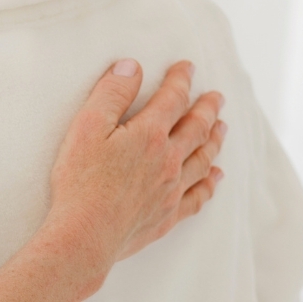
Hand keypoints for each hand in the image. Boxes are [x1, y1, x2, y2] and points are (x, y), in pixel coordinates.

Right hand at [0, 60, 225, 301]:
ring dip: (214, 140)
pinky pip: (198, 196)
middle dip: (207, 108)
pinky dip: (210, 183)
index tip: (187, 67)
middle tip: (217, 96)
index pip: (172, 99)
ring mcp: (172, 189)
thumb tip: (132, 67)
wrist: (86, 233)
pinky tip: (215, 176)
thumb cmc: (80, 180)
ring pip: (202, 159)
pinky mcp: (168, 215)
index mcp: (150, 134)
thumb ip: (111, 94)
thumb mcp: (87, 126)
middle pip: (196, 128)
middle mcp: (169, 160)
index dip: (181, 79)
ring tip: (222, 128)